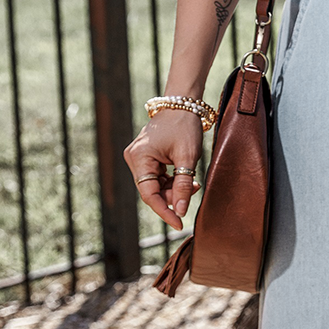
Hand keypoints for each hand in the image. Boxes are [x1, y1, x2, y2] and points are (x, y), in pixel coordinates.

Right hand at [123, 111, 202, 230]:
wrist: (182, 104)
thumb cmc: (184, 126)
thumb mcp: (187, 158)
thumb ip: (183, 185)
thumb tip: (181, 210)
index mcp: (139, 158)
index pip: (149, 195)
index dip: (165, 211)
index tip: (180, 223)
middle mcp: (134, 159)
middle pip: (152, 191)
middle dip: (173, 196)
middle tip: (194, 189)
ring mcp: (139, 159)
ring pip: (156, 186)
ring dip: (175, 189)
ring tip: (193, 182)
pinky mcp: (147, 158)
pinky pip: (158, 178)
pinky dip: (172, 182)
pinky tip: (187, 179)